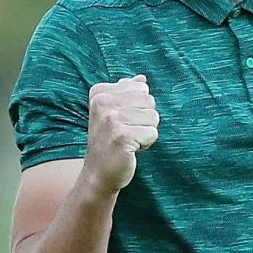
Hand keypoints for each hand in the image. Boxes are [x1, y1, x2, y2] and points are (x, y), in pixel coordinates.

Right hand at [85, 74, 158, 192]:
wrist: (98, 173)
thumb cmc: (109, 142)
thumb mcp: (113, 113)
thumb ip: (126, 93)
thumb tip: (142, 78)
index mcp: (100, 93)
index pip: (141, 88)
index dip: (138, 107)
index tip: (121, 120)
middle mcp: (103, 103)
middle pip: (149, 100)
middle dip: (145, 119)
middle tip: (126, 132)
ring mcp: (111, 119)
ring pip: (153, 117)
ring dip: (145, 132)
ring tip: (128, 140)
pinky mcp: (122, 136)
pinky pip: (152, 133)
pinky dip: (146, 144)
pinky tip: (130, 149)